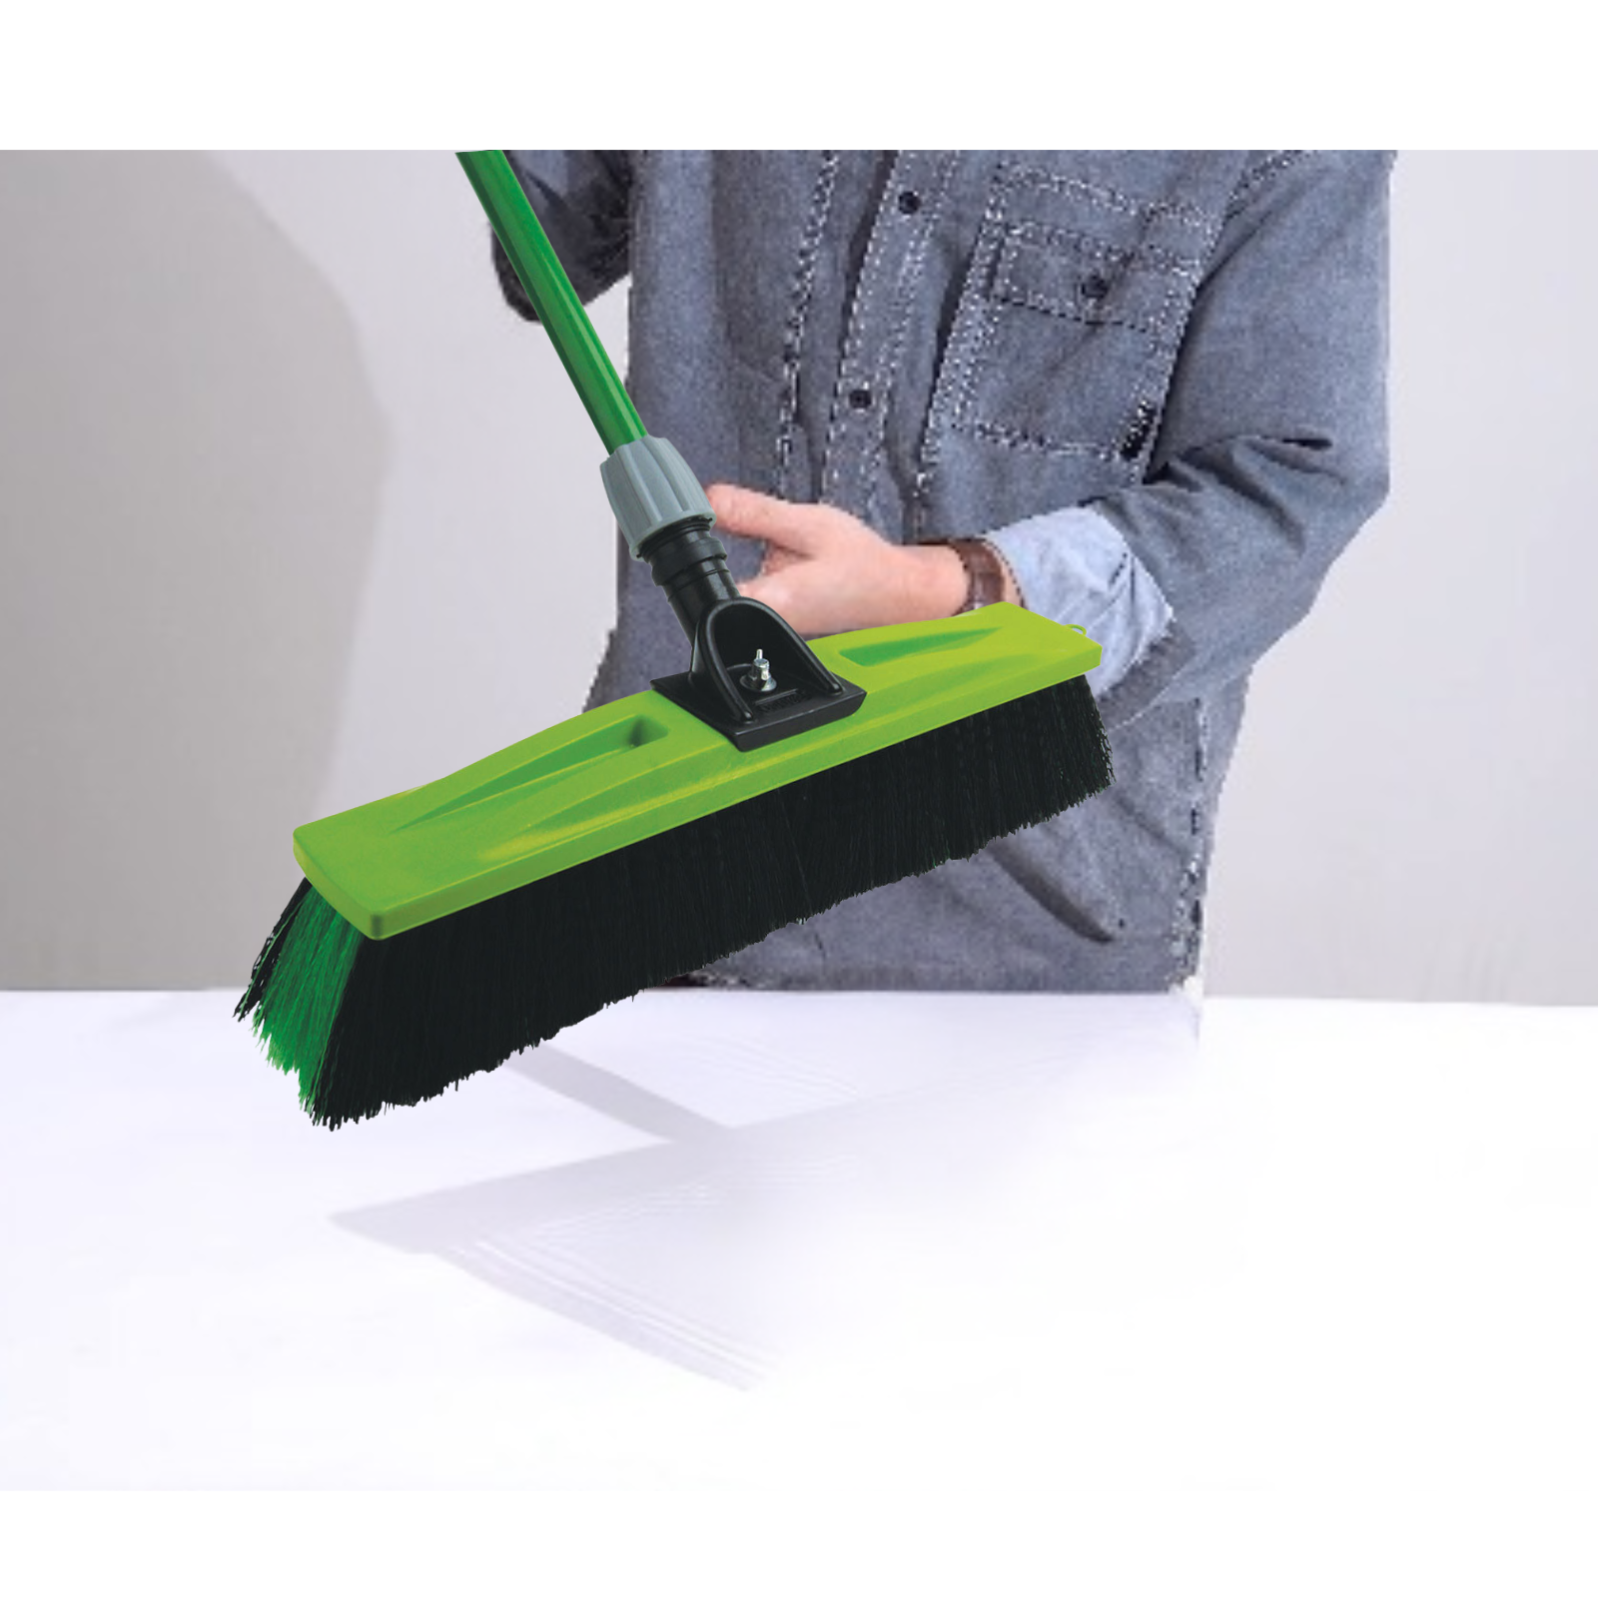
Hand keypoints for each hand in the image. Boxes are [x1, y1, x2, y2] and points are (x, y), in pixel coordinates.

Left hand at [706, 484, 969, 636]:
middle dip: (707, 552)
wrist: (895, 591)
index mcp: (771, 602)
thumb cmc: (862, 564)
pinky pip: (743, 593)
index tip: (683, 529)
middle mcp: (765, 622)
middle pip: (709, 590)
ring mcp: (768, 624)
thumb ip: (754, 513)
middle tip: (713, 519)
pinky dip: (746, 567)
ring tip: (751, 536)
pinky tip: (770, 553)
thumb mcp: (807, 523)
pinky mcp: (774, 618)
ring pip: (726, 590)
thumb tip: (708, 501)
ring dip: (727, 560)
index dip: (689, 561)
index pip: (706, 593)